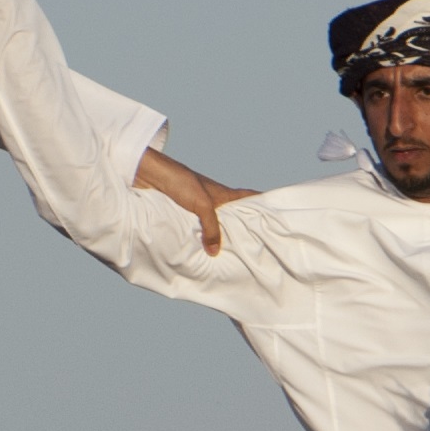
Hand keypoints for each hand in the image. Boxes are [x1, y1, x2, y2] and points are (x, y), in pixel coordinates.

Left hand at [134, 148, 254, 255]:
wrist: (151, 175)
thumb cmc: (180, 182)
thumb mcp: (201, 205)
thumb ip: (211, 228)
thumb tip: (216, 252)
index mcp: (225, 195)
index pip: (251, 198)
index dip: (265, 205)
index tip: (278, 218)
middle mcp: (216, 201)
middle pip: (237, 216)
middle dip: (246, 229)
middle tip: (257, 247)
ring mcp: (201, 208)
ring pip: (219, 224)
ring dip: (223, 237)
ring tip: (233, 256)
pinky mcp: (187, 213)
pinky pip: (201, 229)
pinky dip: (205, 239)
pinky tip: (205, 252)